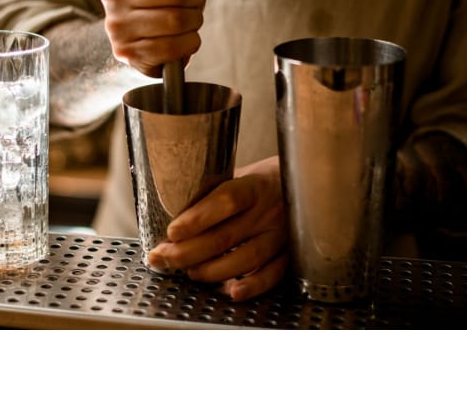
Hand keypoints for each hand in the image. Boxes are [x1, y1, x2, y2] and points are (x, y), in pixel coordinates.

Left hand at [147, 156, 288, 301]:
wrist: (303, 183)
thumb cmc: (260, 182)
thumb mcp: (237, 175)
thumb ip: (211, 194)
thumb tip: (170, 217)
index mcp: (255, 184)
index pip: (226, 200)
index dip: (198, 218)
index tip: (172, 232)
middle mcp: (270, 210)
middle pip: (228, 235)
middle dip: (190, 251)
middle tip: (163, 258)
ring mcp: (283, 234)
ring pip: (248, 257)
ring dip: (214, 270)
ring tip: (190, 272)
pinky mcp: (291, 254)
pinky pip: (273, 274)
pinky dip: (253, 286)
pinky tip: (232, 291)